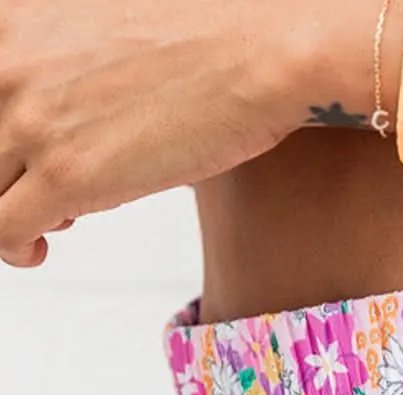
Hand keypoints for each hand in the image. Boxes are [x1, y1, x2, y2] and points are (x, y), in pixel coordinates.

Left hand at [0, 0, 320, 266]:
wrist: (261, 52)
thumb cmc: (209, 32)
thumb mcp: (102, 19)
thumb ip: (63, 54)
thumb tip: (62, 103)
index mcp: (11, 19)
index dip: (1, 133)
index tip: (21, 151)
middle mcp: (7, 64)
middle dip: (3, 174)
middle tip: (36, 189)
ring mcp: (32, 121)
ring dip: (5, 213)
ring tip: (46, 223)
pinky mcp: (67, 176)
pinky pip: (2, 229)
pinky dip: (15, 247)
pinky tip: (41, 248)